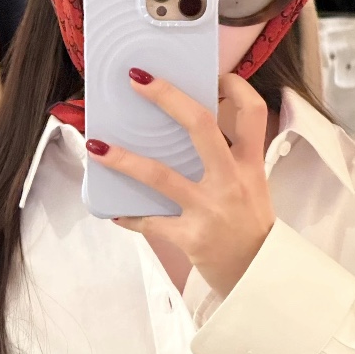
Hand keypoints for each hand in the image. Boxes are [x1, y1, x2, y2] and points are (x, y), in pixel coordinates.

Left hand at [85, 70, 275, 298]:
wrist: (259, 278)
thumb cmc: (250, 230)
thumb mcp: (253, 188)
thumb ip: (229, 161)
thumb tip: (188, 134)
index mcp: (250, 165)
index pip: (252, 113)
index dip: (235, 87)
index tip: (215, 74)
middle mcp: (231, 181)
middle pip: (200, 127)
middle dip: (167, 98)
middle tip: (137, 79)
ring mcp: (209, 209)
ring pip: (160, 175)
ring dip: (123, 160)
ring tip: (96, 146)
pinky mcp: (190, 237)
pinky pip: (150, 223)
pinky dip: (129, 217)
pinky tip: (114, 212)